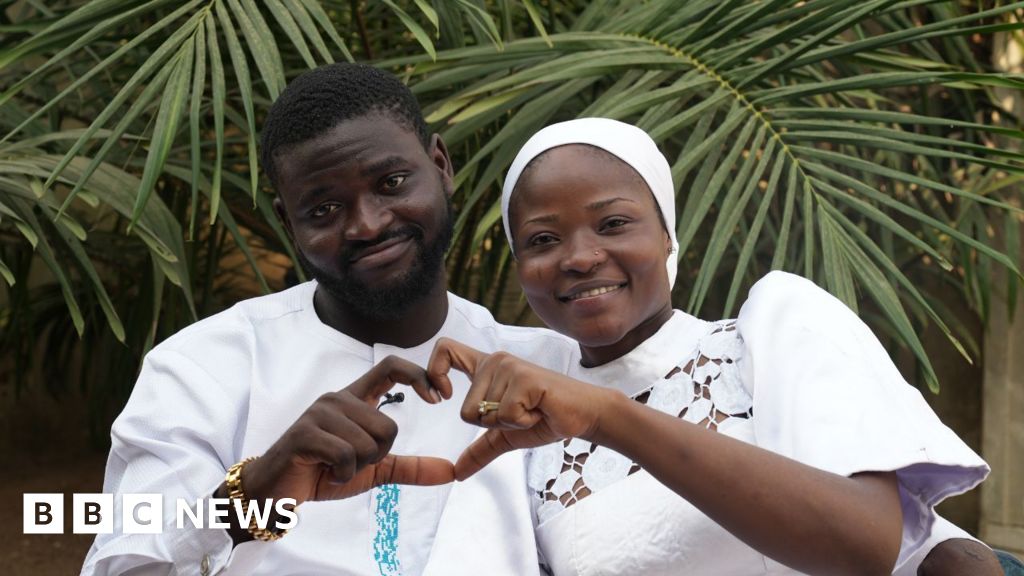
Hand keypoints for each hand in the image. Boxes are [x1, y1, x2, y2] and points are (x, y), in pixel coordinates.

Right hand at [243, 355, 454, 505]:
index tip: (438, 398)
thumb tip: (450, 471)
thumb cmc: (323, 473)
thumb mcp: (373, 470)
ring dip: (356, 468)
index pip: (391, 367)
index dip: (420, 376)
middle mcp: (338, 398)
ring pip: (369, 444)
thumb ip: (410, 467)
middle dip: (378, 456)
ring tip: (333, 467)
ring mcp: (320, 413)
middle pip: (389, 426)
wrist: (276, 492)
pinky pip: (346, 456)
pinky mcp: (306, 433)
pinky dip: (341, 474)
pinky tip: (324, 473)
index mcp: (355, 399)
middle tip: (351, 463)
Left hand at [427, 337, 615, 480]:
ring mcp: (509, 367)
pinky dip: (523, 422)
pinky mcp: (524, 378)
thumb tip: (456, 473)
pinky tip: (540, 410)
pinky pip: (506, 416)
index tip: (442, 396)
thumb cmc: (545, 419)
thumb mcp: (504, 437)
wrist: (582, 416)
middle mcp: (495, 361)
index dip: (433, 372)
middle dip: (492, 425)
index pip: (446, 350)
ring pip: (485, 415)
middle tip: (520, 413)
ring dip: (510, 424)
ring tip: (532, 409)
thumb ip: (479, 450)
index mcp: (486, 368)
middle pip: (465, 410)